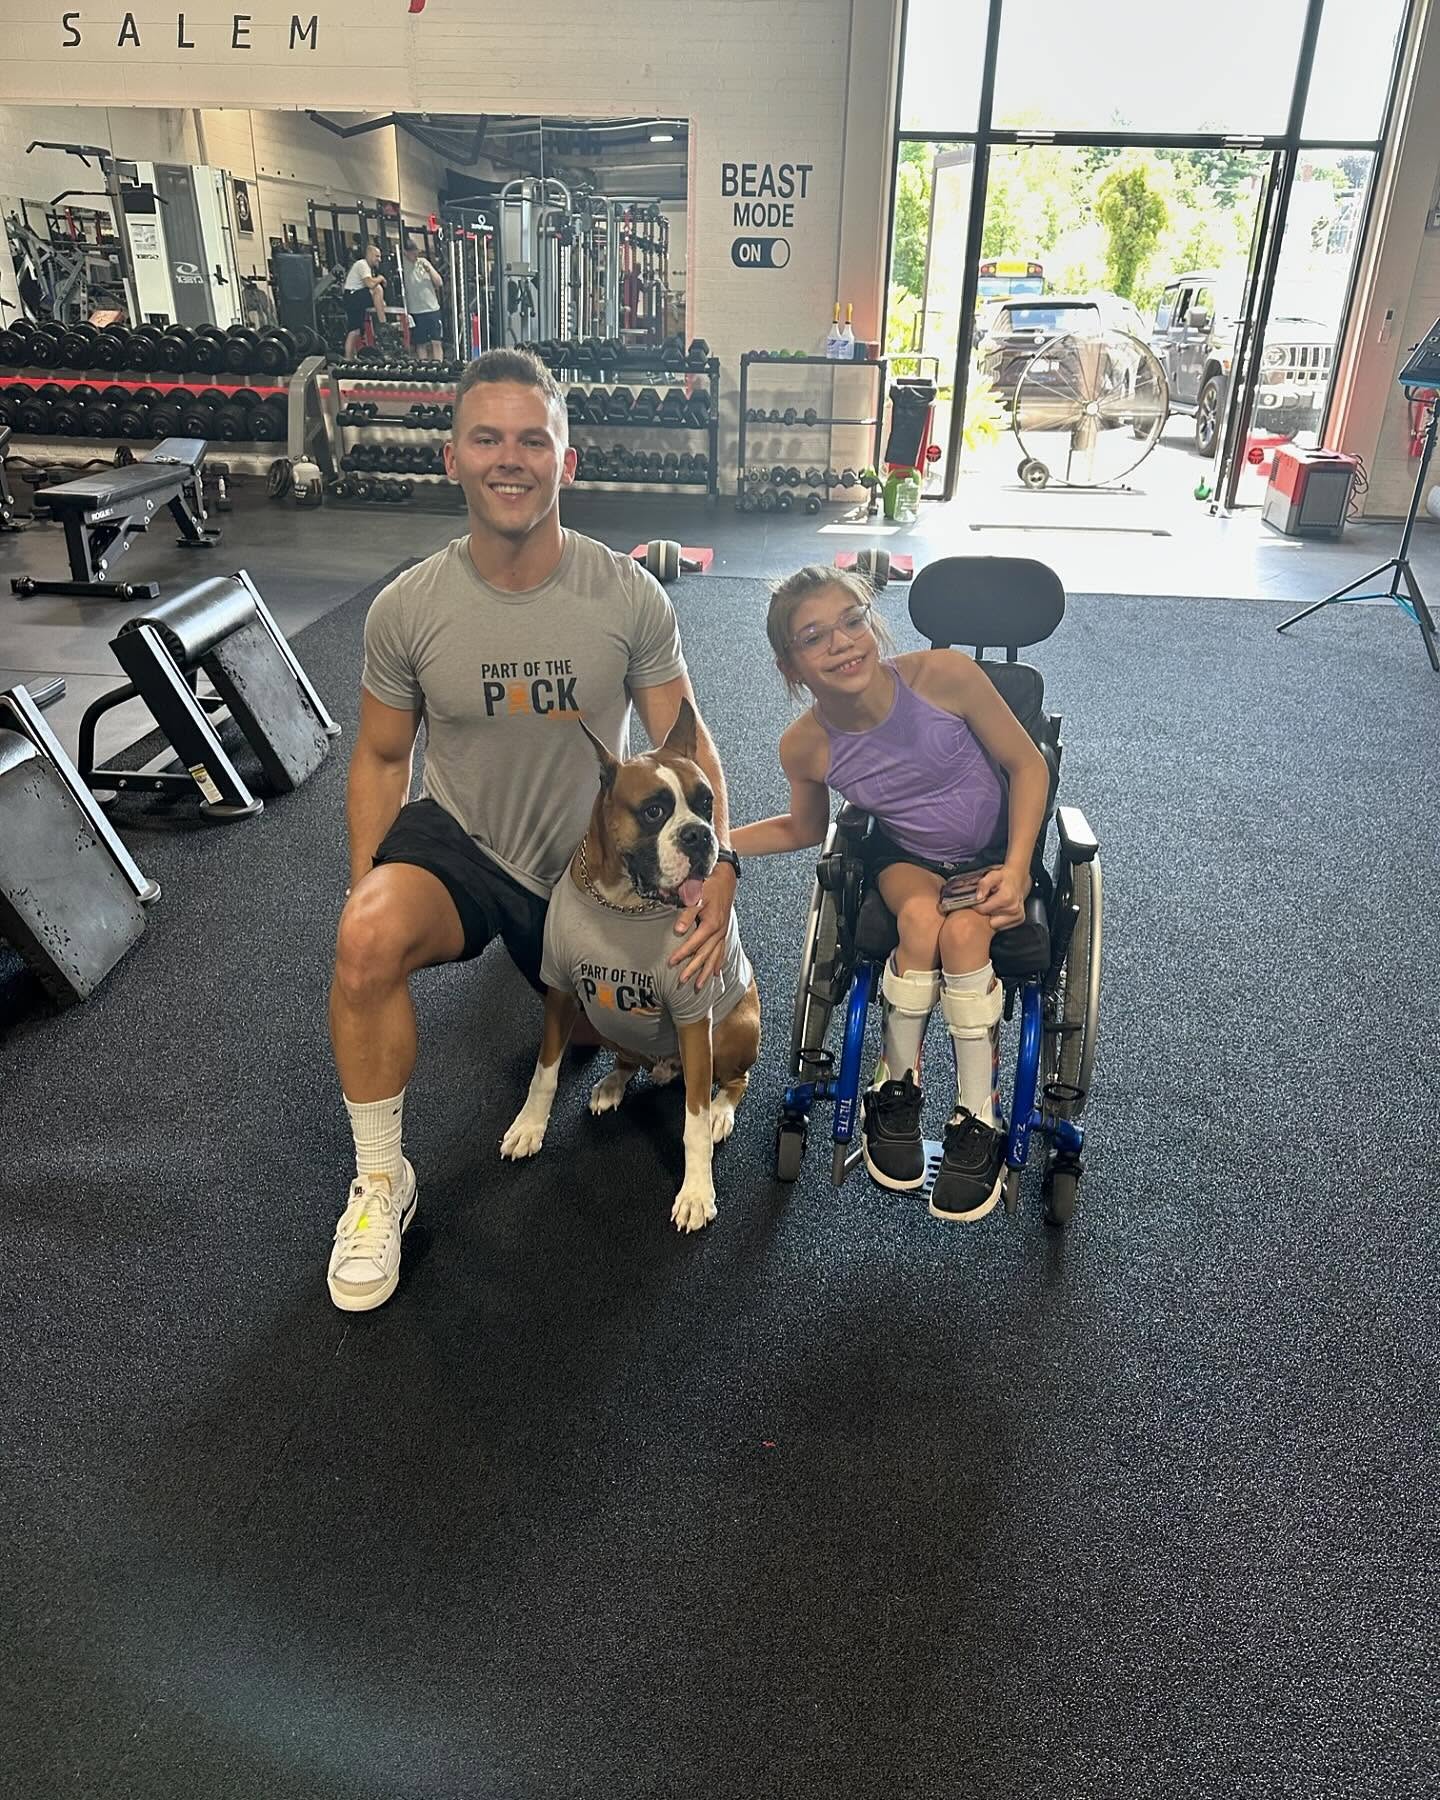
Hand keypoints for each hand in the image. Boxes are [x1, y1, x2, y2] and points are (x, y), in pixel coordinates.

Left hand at [667, 861, 736, 988]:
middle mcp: (719, 932)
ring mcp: (723, 933)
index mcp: (712, 924)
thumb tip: (678, 931)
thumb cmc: (709, 885)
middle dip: (693, 969)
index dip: (682, 954)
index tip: (670, 963)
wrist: (726, 878)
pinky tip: (715, 973)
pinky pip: (722, 951)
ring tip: (700, 986)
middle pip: (705, 955)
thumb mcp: (696, 895)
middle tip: (682, 982)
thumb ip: (687, 914)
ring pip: (714, 956)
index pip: (694, 943)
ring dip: (706, 972)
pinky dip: (718, 963)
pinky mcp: (724, 931)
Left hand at [973, 863, 1028, 927]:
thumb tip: (978, 897)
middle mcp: (1014, 908)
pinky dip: (1000, 919)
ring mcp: (1018, 915)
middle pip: (988, 917)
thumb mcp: (992, 875)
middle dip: (986, 910)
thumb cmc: (1004, 878)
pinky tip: (1002, 909)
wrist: (1018, 879)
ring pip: (994, 924)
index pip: (982, 910)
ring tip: (997, 904)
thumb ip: (984, 884)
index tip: (981, 898)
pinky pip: (1002, 926)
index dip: (978, 904)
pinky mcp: (1020, 919)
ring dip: (993, 915)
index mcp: (1006, 898)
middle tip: (990, 900)